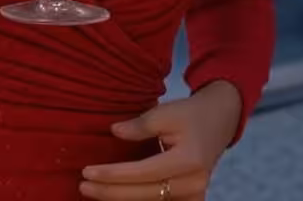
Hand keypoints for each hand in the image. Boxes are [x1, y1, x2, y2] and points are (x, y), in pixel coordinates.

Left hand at [79, 81, 242, 199]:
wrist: (219, 121)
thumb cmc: (190, 113)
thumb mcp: (166, 111)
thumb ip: (140, 125)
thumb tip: (114, 132)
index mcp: (188, 160)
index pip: (142, 172)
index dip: (113, 174)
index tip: (87, 171)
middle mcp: (193, 184)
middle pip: (144, 194)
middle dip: (110, 192)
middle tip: (82, 185)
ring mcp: (194, 195)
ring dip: (121, 199)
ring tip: (94, 191)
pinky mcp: (192, 199)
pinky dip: (138, 199)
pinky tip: (116, 195)